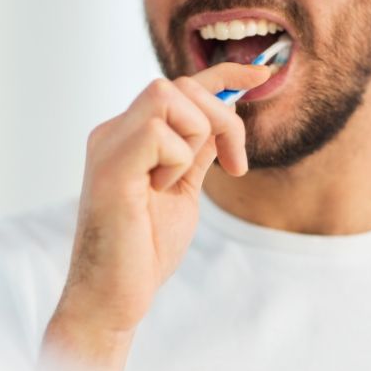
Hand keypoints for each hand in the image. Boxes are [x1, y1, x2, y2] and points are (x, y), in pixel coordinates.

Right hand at [51, 63, 270, 333]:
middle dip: (224, 119)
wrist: (116, 295)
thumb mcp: (183, 190)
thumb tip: (222, 118)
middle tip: (234, 165)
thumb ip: (197, 152)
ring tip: (175, 183)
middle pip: (181, 85)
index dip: (225, 74)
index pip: (180, 87)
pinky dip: (176, 161)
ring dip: (194, 140)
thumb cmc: (146, 249)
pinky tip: (160, 190)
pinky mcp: (110, 165)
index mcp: (132, 137)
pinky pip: (158, 132)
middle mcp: (116, 131)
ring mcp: (109, 144)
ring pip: (169, 97)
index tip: (262, 75)